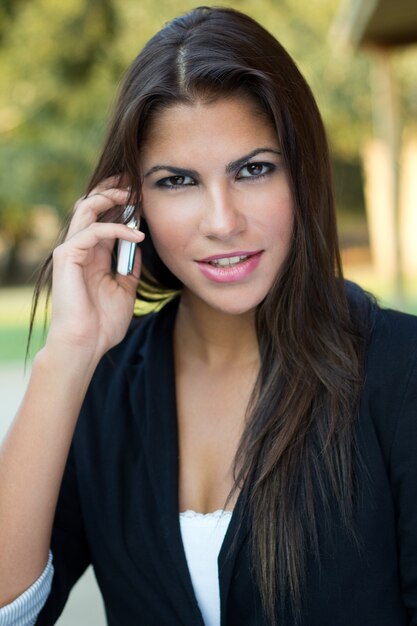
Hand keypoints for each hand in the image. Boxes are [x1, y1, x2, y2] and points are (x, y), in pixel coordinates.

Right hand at [46, 177, 144, 360]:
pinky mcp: (68, 256)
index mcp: (92, 255)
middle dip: (112, 189)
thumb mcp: (126, 290)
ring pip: (87, 208)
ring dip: (111, 198)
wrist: (87, 344)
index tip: (140, 193)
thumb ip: (130, 268)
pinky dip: (116, 229)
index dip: (119, 202)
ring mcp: (71, 250)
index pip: (103, 217)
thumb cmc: (103, 324)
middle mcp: (80, 248)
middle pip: (91, 204)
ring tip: (134, 197)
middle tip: (135, 181)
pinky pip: (93, 231)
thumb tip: (138, 246)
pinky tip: (136, 235)